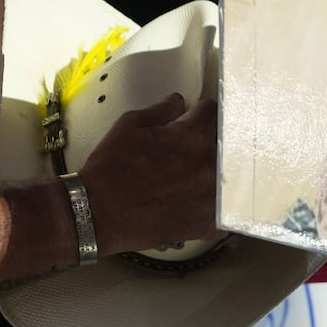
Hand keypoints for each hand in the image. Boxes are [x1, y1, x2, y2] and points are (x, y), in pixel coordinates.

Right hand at [78, 93, 219, 253]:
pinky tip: (202, 204)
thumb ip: (161, 111)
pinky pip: (226, 214)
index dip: (199, 112)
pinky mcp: (207, 224)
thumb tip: (179, 101)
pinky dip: (217, 209)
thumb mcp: (129, 126)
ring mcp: (212, 198)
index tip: (193, 118)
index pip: (212, 113)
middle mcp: (210, 166)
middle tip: (191, 150)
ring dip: (217, 175)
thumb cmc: (110, 168)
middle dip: (209, 143)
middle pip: (225, 145)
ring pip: (229, 179)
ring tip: (196, 177)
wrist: (97, 213)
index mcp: (193, 138)